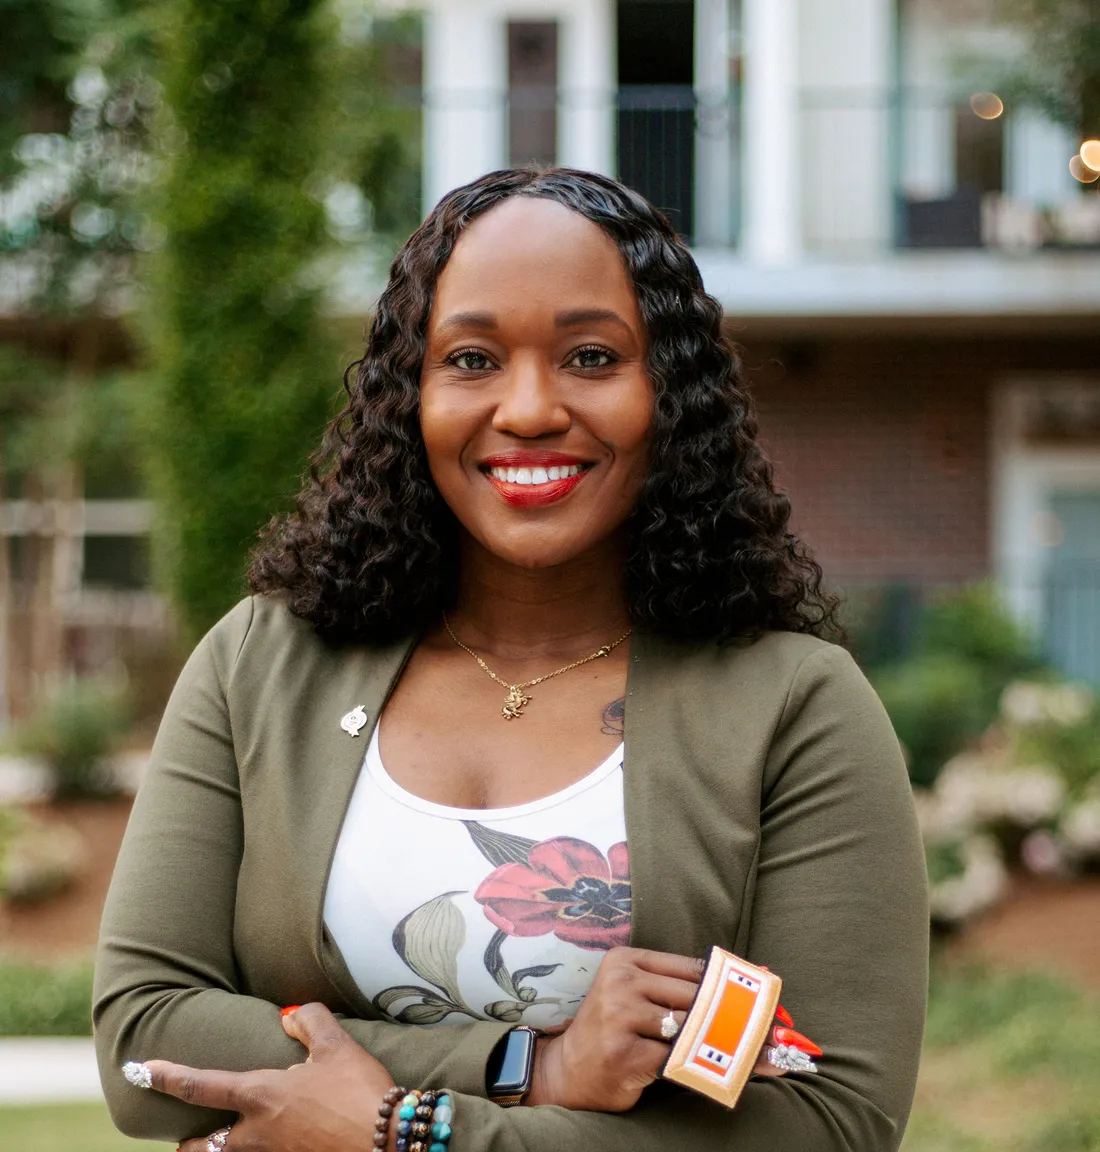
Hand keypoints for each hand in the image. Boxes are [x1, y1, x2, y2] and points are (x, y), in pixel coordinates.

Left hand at [141, 1003, 395, 1151]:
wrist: (386, 1142)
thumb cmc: (359, 1091)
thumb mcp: (337, 1046)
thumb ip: (309, 1022)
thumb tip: (289, 1016)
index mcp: (261, 1095)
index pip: (199, 1084)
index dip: (166, 1075)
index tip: (141, 1069)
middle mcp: (256, 1134)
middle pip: (199, 1147)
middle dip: (188, 1144)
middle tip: (185, 1137)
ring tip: (222, 1143)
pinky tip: (276, 1145)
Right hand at [526, 947, 810, 1111]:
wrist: (567, 1072)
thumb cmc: (613, 1034)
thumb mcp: (638, 1000)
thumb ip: (680, 992)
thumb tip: (747, 989)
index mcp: (627, 960)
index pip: (693, 968)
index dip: (733, 985)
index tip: (770, 1000)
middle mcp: (621, 981)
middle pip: (697, 996)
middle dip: (740, 1017)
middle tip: (779, 1032)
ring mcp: (619, 1015)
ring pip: (692, 1028)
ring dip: (731, 1045)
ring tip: (766, 1056)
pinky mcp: (623, 1052)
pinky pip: (678, 1060)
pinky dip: (706, 1070)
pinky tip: (729, 1076)